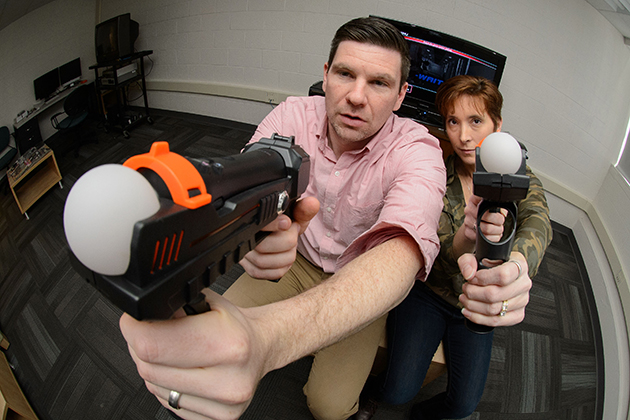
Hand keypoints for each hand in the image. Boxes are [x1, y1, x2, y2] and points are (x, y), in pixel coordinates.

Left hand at [120, 290, 268, 419]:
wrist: (263, 348)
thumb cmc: (236, 326)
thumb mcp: (210, 302)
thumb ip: (175, 306)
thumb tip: (142, 312)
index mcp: (229, 343)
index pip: (153, 344)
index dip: (134, 329)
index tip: (133, 321)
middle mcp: (229, 378)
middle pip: (149, 368)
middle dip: (142, 346)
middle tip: (153, 331)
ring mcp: (223, 405)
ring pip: (154, 387)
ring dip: (154, 367)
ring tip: (174, 352)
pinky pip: (167, 403)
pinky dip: (167, 386)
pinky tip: (183, 371)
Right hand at [239, 196, 319, 279]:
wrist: (282, 235)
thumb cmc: (287, 224)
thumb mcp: (296, 213)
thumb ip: (303, 209)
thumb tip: (312, 204)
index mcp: (252, 218)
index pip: (256, 223)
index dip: (274, 224)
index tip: (288, 223)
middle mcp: (244, 236)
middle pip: (261, 246)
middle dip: (286, 242)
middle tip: (292, 234)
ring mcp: (244, 254)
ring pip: (263, 262)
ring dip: (285, 256)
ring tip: (290, 246)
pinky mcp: (250, 268)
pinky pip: (265, 274)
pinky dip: (281, 268)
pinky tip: (285, 259)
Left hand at [458, 251, 530, 326]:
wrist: (493, 273)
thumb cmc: (486, 264)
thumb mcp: (474, 256)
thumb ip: (468, 261)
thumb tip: (469, 274)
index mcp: (518, 264)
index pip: (503, 275)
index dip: (483, 278)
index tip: (472, 278)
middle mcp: (524, 283)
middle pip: (495, 295)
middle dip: (473, 293)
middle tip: (465, 288)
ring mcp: (522, 300)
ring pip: (494, 309)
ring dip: (473, 305)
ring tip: (465, 298)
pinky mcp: (518, 314)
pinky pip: (497, 321)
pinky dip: (478, 318)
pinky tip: (469, 311)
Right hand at [462, 195, 505, 242]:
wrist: (472, 227)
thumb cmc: (484, 215)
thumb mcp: (490, 207)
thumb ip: (497, 206)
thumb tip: (503, 212)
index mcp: (474, 200)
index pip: (481, 198)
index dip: (491, 203)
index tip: (498, 208)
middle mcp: (469, 210)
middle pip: (486, 216)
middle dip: (498, 220)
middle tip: (501, 221)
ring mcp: (467, 221)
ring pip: (486, 228)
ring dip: (497, 230)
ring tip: (499, 229)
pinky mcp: (468, 232)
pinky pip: (484, 237)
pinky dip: (493, 238)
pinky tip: (495, 235)